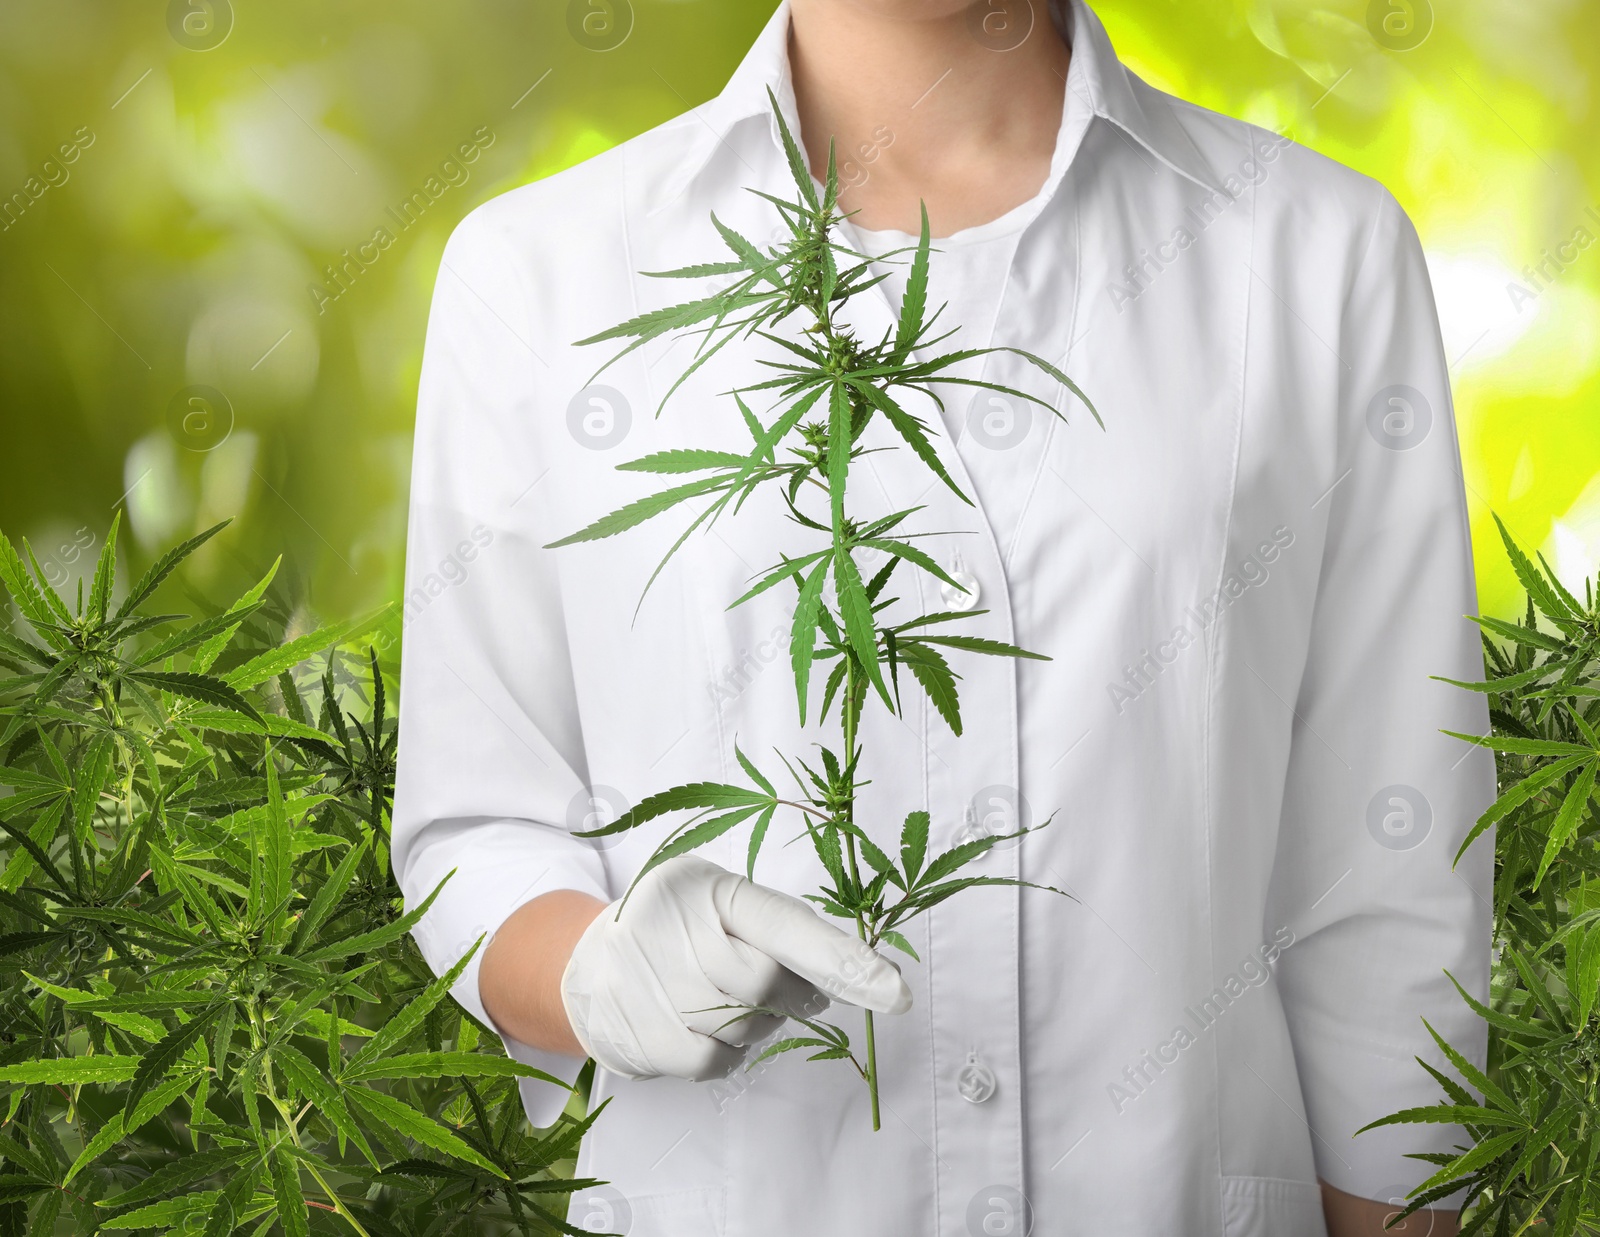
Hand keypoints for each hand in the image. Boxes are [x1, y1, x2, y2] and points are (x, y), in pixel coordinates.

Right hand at [560, 855, 911, 1080]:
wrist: (586, 962)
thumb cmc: (678, 927)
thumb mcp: (722, 901)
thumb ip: (780, 929)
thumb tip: (856, 971)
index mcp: (709, 887)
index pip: (787, 926)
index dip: (843, 959)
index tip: (895, 991)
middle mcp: (675, 928)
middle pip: (767, 983)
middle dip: (794, 994)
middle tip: (796, 991)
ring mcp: (652, 983)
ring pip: (743, 1025)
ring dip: (758, 1023)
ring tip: (733, 1000)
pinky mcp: (640, 1033)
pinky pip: (714, 1061)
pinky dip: (727, 1053)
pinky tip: (710, 1028)